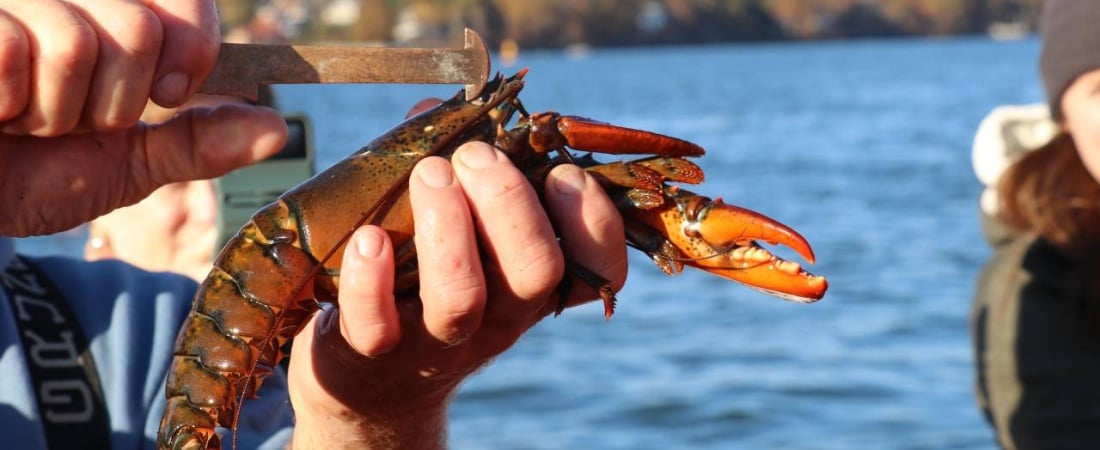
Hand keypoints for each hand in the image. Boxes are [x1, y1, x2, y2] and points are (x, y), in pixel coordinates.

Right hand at [0, 1, 285, 235]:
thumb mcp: (126, 163)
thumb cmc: (30, 173)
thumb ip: (196, 143)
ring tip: (20, 116)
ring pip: (77, 42)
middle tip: (67, 118)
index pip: (184, 2)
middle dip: (110, 102)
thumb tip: (277, 129)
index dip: (190, 50)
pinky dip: (4, 101)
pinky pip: (13, 50)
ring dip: (51, 109)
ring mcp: (17, 4)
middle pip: (137, 30)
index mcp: (114, 14)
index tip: (168, 91)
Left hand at [286, 142, 628, 448]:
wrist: (372, 386)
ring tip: (429, 173)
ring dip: (448, 226)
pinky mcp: (373, 357)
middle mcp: (499, 318)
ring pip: (462, 296)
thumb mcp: (457, 233)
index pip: (598, 269)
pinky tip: (370, 238)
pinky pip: (377, 327)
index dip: (594, 221)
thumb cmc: (423, 286)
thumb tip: (438, 110)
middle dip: (510, 202)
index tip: (563, 171)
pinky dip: (373, 280)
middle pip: (534, 271)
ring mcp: (438, 342)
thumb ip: (455, 169)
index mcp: (530, 286)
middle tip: (474, 157)